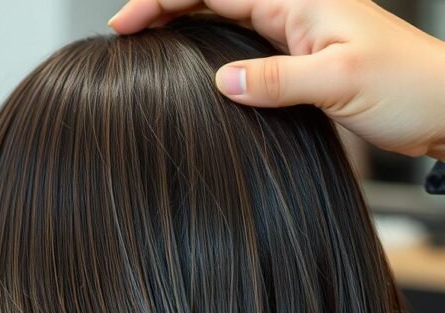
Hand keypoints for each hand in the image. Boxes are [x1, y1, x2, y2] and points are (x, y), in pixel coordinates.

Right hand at [109, 0, 444, 159]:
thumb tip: (219, 82)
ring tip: (143, 41)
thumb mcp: (339, 82)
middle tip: (122, 31)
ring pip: (222, 15)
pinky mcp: (298, 55)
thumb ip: (275, 80)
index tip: (125, 23)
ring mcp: (295, 29)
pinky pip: (239, 40)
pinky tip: (189, 62)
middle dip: (162, 6)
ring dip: (181, 22)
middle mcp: (294, 6)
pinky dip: (205, 45)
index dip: (163, 0)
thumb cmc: (410, 86)